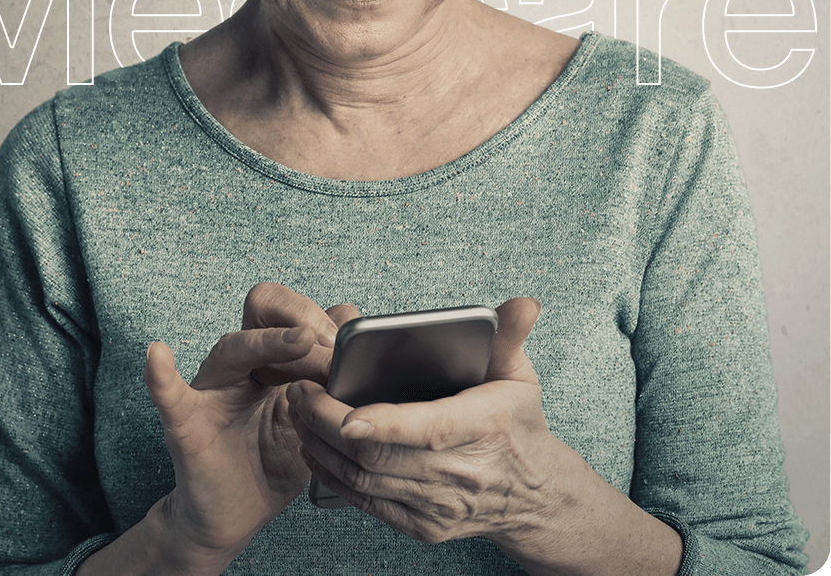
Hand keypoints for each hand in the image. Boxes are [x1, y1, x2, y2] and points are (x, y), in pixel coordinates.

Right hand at [143, 283, 338, 565]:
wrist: (235, 514)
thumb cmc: (275, 459)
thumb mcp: (315, 418)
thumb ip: (332, 385)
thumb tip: (360, 354)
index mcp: (274, 357)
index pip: (296, 313)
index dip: (325, 321)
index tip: (349, 346)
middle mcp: (241, 362)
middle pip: (262, 309)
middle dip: (302, 320)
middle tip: (332, 351)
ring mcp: (213, 389)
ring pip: (233, 347)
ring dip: (268, 342)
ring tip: (300, 341)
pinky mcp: (187, 423)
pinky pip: (169, 395)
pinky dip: (162, 376)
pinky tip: (157, 356)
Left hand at [286, 298, 559, 549]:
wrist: (533, 495)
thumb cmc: (518, 423)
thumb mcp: (519, 375)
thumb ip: (510, 336)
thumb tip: (524, 303)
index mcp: (482, 428)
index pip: (425, 429)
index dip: (381, 423)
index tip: (342, 411)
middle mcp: (458, 474)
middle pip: (379, 456)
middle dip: (327, 424)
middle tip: (299, 390)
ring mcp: (438, 506)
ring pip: (364, 481)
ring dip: (321, 447)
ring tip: (297, 412)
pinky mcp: (422, 526)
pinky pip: (365, 502)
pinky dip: (333, 475)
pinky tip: (314, 447)